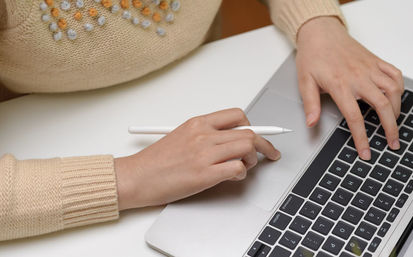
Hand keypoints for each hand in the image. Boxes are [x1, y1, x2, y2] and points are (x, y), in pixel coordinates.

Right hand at [114, 108, 280, 210]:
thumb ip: (206, 135)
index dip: (255, 126)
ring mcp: (204, 154)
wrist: (135, 177)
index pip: (237, 115)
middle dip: (264, 145)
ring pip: (247, 147)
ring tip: (244, 167)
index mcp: (198, 123)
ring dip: (254, 159)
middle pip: (249, 132)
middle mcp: (203, 135)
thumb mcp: (181, 137)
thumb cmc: (156, 162)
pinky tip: (232, 177)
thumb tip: (234, 140)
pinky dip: (241, 173)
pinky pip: (237, 168)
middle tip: (269, 154)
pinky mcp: (204, 174)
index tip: (264, 135)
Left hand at [295, 16, 403, 159]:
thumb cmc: (313, 55)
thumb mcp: (305, 81)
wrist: (321, 31)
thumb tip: (311, 123)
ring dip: (397, 109)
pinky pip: (395, 74)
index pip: (355, 117)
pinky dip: (400, 87)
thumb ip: (310, 104)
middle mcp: (359, 77)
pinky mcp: (376, 61)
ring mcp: (370, 68)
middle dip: (391, 127)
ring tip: (395, 122)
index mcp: (340, 85)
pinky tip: (396, 97)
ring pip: (393, 90)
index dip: (362, 138)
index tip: (366, 152)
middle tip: (393, 143)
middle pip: (382, 105)